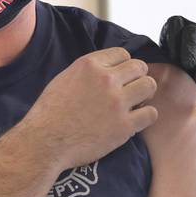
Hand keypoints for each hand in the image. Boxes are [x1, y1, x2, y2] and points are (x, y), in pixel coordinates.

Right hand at [22, 47, 158, 168]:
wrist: (45, 142)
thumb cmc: (50, 113)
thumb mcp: (65, 78)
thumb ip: (89, 71)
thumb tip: (106, 69)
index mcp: (90, 65)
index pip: (123, 54)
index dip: (123, 66)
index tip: (120, 77)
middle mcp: (106, 80)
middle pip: (140, 67)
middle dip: (137, 78)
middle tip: (131, 91)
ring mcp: (117, 102)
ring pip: (149, 86)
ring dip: (145, 94)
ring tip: (135, 104)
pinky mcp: (124, 126)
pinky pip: (151, 113)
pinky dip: (145, 116)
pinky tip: (135, 121)